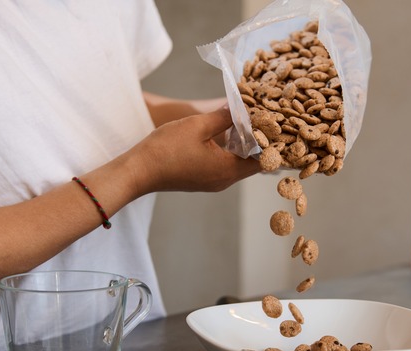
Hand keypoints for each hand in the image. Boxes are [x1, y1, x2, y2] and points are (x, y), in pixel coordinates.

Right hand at [125, 106, 260, 194]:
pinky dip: (229, 151)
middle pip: (252, 163)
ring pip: (238, 164)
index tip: (273, 124)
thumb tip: (241, 107)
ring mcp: (212, 182)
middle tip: (261, 119)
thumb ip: (224, 116)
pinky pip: (224, 166)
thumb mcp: (198, 125)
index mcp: (228, 170)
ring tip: (245, 123)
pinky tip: (225, 134)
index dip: (270, 142)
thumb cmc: (166, 149)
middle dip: (258, 142)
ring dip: (243, 146)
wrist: (138, 171)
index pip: (263, 160)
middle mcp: (224, 180)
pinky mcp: (202, 179)